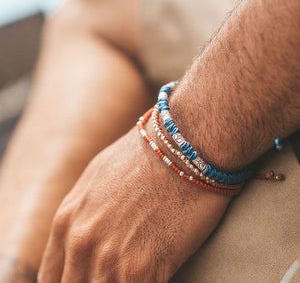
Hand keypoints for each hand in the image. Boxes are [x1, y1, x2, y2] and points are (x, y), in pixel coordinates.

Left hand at [38, 125, 229, 281]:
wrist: (183, 145)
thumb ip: (81, 213)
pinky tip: (154, 276)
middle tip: (117, 276)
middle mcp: (82, 243)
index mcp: (66, 222)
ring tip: (135, 274)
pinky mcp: (146, 267)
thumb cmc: (143, 157)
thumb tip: (82, 237)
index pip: (53, 279)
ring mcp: (111, 258)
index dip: (72, 282)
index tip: (91, 278)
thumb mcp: (95, 177)